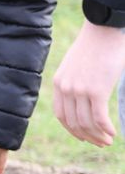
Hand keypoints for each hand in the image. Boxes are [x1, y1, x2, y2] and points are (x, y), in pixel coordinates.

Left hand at [52, 21, 124, 146]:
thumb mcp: (75, 66)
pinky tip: (113, 133)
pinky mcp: (96, 90)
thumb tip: (83, 99)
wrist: (103, 30)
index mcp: (59, 83)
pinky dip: (106, 129)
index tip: (84, 137)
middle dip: (88, 136)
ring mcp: (80, 90)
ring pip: (87, 123)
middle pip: (74, 123)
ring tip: (108, 141)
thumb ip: (75, 82)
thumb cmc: (94, 47)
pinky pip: (99, 118)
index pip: (61, 116)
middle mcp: (66, 88)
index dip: (72, 130)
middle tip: (100, 143)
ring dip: (98, 136)